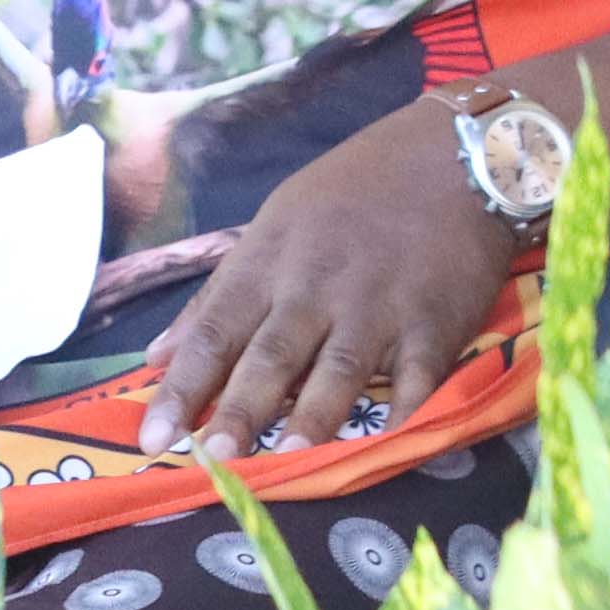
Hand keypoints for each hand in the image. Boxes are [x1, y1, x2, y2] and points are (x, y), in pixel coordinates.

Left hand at [140, 103, 529, 460]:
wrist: (456, 155)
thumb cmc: (354, 189)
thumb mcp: (274, 224)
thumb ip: (218, 294)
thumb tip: (157, 357)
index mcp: (271, 263)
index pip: (214, 333)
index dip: (182, 388)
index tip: (152, 438)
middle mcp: (319, 287)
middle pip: (273, 354)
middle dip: (242, 406)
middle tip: (216, 455)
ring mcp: (382, 304)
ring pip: (341, 365)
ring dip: (316, 413)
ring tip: (290, 454)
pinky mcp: (437, 317)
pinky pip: (419, 370)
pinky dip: (406, 405)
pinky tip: (388, 435)